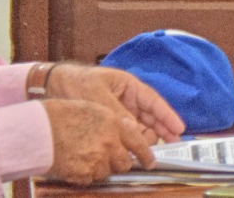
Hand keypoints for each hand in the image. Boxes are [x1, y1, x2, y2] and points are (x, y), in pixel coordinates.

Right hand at [42, 98, 154, 182]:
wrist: (39, 130)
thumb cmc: (65, 115)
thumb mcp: (96, 108)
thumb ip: (116, 121)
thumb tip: (131, 129)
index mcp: (115, 125)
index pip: (139, 143)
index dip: (146, 154)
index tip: (151, 161)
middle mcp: (109, 144)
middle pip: (125, 162)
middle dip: (121, 162)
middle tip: (113, 158)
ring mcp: (96, 161)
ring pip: (108, 172)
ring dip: (103, 168)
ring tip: (90, 158)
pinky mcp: (82, 174)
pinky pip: (91, 179)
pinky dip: (88, 174)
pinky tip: (78, 164)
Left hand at [44, 63, 184, 142]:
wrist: (53, 85)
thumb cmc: (78, 82)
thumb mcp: (97, 93)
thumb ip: (116, 111)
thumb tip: (132, 129)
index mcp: (130, 87)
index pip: (154, 102)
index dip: (167, 115)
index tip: (179, 128)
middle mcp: (129, 100)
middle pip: (151, 116)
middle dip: (162, 129)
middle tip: (172, 144)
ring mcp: (121, 111)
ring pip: (140, 126)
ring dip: (147, 137)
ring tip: (151, 151)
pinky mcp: (111, 122)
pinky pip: (126, 132)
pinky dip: (132, 141)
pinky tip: (135, 150)